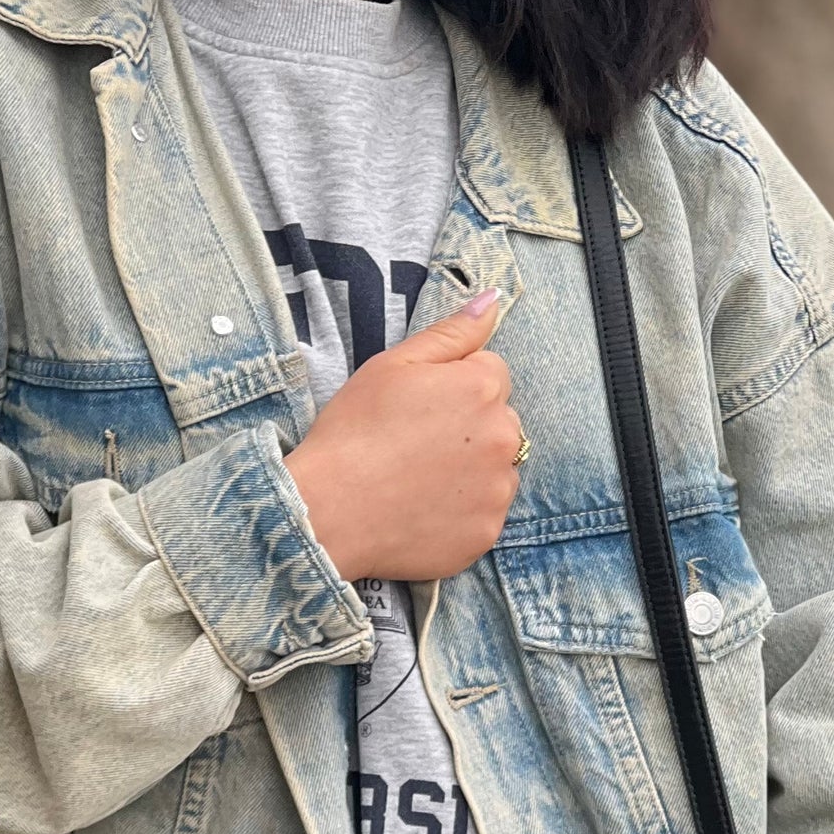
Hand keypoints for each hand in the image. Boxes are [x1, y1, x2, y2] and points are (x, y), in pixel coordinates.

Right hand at [285, 288, 522, 582]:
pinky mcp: (487, 533)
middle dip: (468, 426)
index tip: (418, 405)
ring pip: (495, 468)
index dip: (453, 384)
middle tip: (413, 443)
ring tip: (415, 478)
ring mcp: (498, 490)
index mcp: (483, 387)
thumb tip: (493, 300)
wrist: (329, 511)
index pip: (491, 372)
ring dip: (469, 470)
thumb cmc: (354, 431)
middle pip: (499, 420)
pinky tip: (421, 508)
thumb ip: (452, 332)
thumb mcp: (394, 364)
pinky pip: (484, 513)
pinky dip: (461, 511)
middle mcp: (505, 437)